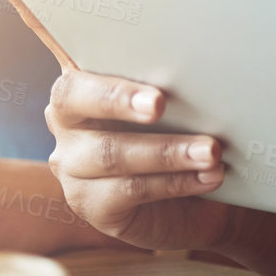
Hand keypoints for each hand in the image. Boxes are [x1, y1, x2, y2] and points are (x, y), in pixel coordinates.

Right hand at [43, 69, 230, 252]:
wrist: (188, 199)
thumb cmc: (176, 131)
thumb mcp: (171, 104)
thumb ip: (165, 84)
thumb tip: (197, 71)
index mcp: (81, 86)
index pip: (74, 79)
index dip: (107, 85)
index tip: (151, 94)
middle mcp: (67, 125)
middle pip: (76, 107)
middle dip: (122, 103)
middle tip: (161, 105)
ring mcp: (71, 167)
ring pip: (111, 154)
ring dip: (167, 152)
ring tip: (209, 152)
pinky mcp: (90, 203)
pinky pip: (130, 190)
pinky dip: (175, 182)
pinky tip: (208, 177)